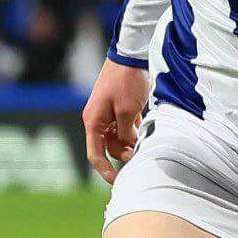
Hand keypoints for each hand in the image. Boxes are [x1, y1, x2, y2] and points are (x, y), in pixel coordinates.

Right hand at [82, 61, 150, 182]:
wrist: (129, 55)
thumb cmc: (126, 82)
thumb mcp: (127, 112)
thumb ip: (126, 134)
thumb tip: (128, 149)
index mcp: (93, 121)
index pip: (95, 154)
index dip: (105, 170)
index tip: (117, 182)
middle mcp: (97, 119)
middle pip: (109, 147)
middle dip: (124, 153)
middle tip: (140, 153)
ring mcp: (107, 113)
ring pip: (118, 138)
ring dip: (130, 142)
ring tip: (144, 139)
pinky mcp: (117, 108)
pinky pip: (124, 127)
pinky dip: (133, 131)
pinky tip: (144, 127)